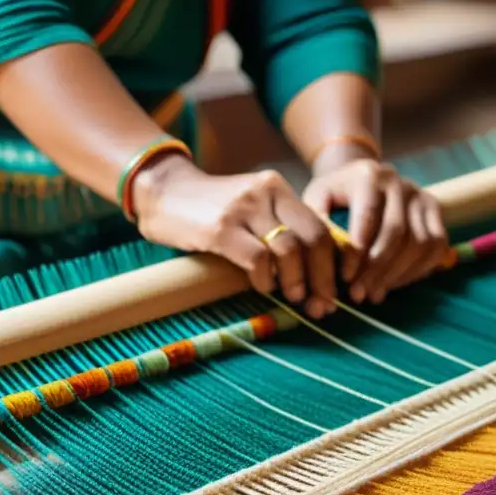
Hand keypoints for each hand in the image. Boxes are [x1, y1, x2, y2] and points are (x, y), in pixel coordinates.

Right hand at [133, 155, 337, 317]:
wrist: (162, 191)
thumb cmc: (208, 209)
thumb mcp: (250, 209)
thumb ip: (278, 229)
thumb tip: (312, 275)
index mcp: (278, 188)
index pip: (321, 227)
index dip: (333, 264)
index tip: (333, 292)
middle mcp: (266, 193)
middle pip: (314, 239)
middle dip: (323, 278)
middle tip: (321, 305)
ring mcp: (242, 209)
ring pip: (289, 250)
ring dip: (296, 281)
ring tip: (292, 297)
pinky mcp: (220, 228)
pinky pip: (257, 260)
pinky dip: (265, 280)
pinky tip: (261, 287)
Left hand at [303, 159, 446, 304]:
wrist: (360, 179)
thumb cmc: (334, 196)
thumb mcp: (317, 201)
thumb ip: (316, 222)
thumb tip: (316, 255)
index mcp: (368, 175)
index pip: (368, 215)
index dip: (357, 251)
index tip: (345, 278)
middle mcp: (400, 182)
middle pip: (396, 232)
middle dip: (376, 269)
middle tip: (358, 294)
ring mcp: (420, 195)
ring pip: (419, 242)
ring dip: (396, 275)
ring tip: (373, 294)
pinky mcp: (434, 209)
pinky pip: (436, 245)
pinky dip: (418, 270)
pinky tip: (394, 284)